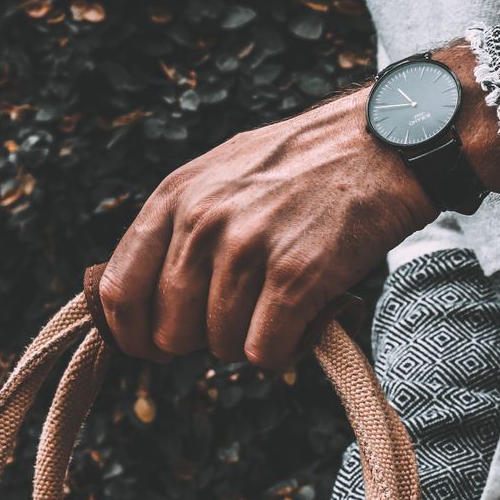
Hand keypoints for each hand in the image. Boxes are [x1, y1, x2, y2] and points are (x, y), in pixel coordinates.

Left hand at [98, 84, 440, 369]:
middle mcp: (203, 222)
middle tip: (243, 314)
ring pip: (221, 348)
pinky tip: (305, 318)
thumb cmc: (303, 166)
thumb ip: (178, 227)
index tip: (154, 347)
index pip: (119, 291)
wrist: (381, 146)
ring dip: (251, 341)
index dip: (133, 334)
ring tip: (282, 304)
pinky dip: (284, 350)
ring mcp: (248, 249)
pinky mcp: (296, 277)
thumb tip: (137, 300)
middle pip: (170, 333)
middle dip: (203, 338)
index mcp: (176, 197)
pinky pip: (265, 353)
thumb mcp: (221, 174)